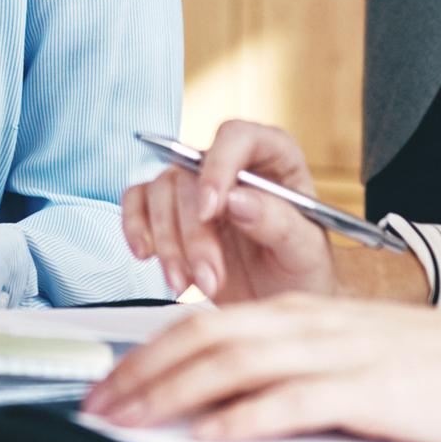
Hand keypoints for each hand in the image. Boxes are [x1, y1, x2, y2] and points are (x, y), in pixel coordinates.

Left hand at [80, 294, 440, 441]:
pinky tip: (210, 436)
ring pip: (231, 367)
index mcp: (299, 313)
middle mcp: (307, 325)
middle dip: (138, 376)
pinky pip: (291, 402)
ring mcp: (334, 355)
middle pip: (200, 342)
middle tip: (97, 408)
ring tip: (132, 421)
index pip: (201, 326)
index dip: (144, 355)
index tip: (107, 386)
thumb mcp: (347, 349)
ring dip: (171, 397)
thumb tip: (223, 396)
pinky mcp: (363, 391)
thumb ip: (288, 362)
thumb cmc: (433, 365)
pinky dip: (243, 420)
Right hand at [122, 120, 419, 302]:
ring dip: (168, 243)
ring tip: (186, 285)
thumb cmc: (301, 273)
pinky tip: (146, 255)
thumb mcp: (305, 253)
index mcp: (274, 158)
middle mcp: (231, 165)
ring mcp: (196, 186)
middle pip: (192, 173)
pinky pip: (136, 201)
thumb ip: (278, 222)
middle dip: (194, 233)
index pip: (238, 137)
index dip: (219, 166)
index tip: (210, 211)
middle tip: (208, 278)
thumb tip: (236, 199)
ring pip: (161, 191)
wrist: (279, 304)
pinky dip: (136, 227)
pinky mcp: (169, 210)